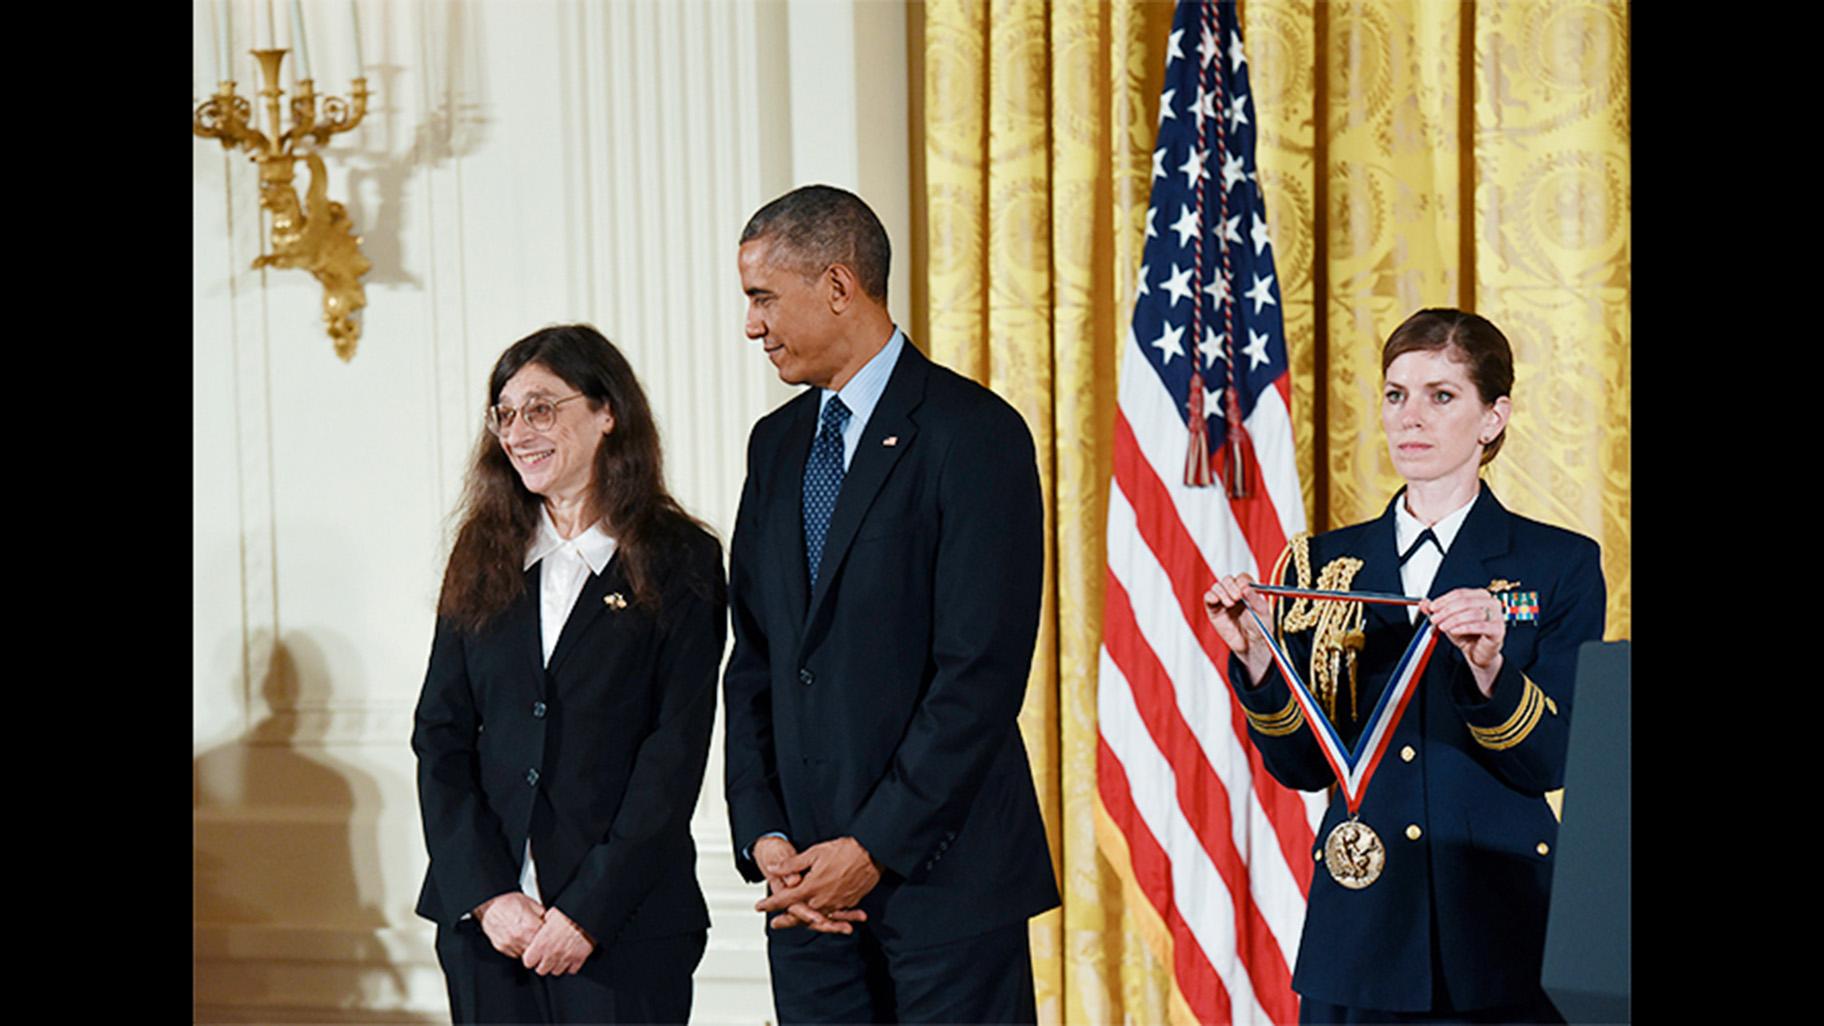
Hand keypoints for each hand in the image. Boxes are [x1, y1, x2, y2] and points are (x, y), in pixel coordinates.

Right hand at [474, 892, 544, 959]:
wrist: (489, 905)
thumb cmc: (508, 902)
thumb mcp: (531, 903)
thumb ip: (542, 914)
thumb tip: (550, 921)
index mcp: (530, 925)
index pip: (547, 938)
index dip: (549, 936)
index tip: (549, 934)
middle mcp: (520, 936)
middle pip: (537, 949)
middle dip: (540, 944)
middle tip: (539, 937)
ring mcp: (510, 944)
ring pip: (526, 954)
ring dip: (529, 948)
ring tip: (527, 937)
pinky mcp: (502, 948)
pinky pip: (515, 954)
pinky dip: (519, 949)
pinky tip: (519, 940)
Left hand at [521, 906, 595, 975]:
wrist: (587, 915)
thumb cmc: (570, 913)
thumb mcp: (550, 914)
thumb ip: (543, 926)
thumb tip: (541, 926)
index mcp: (542, 943)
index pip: (528, 962)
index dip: (530, 957)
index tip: (533, 954)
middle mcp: (552, 954)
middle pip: (541, 970)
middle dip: (542, 963)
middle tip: (545, 955)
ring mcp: (566, 958)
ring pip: (556, 971)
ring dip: (555, 965)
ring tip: (558, 955)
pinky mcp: (579, 959)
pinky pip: (571, 970)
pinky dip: (570, 965)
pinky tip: (569, 956)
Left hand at [756, 837, 879, 933]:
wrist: (872, 854)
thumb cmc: (845, 851)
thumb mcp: (815, 853)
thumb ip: (793, 864)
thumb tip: (775, 868)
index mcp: (811, 887)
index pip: (785, 899)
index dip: (771, 903)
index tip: (760, 906)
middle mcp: (822, 900)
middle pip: (800, 915)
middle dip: (786, 920)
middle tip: (776, 924)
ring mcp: (836, 904)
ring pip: (817, 918)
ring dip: (805, 921)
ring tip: (797, 923)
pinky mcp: (848, 903)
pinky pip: (834, 916)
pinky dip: (826, 919)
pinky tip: (823, 918)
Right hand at [1202, 573, 1273, 683]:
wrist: (1251, 645)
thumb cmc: (1259, 628)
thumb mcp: (1263, 613)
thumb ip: (1256, 599)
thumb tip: (1247, 588)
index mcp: (1248, 591)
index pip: (1242, 578)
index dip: (1242, 582)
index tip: (1245, 589)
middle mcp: (1234, 593)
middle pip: (1228, 580)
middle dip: (1232, 587)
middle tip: (1237, 597)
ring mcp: (1223, 601)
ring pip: (1217, 586)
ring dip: (1222, 592)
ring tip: (1230, 604)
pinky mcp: (1213, 610)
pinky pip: (1208, 597)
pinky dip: (1210, 596)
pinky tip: (1216, 601)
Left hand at [1419, 587, 1505, 696]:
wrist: (1476, 653)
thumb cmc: (1467, 635)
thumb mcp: (1448, 621)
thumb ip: (1437, 611)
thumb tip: (1423, 603)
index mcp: (1480, 596)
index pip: (1460, 593)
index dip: (1443, 600)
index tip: (1431, 607)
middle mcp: (1491, 603)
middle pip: (1465, 601)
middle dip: (1446, 610)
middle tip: (1434, 618)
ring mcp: (1497, 616)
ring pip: (1472, 613)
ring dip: (1453, 619)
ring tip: (1442, 626)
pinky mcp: (1498, 630)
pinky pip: (1480, 626)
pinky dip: (1464, 627)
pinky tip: (1454, 631)